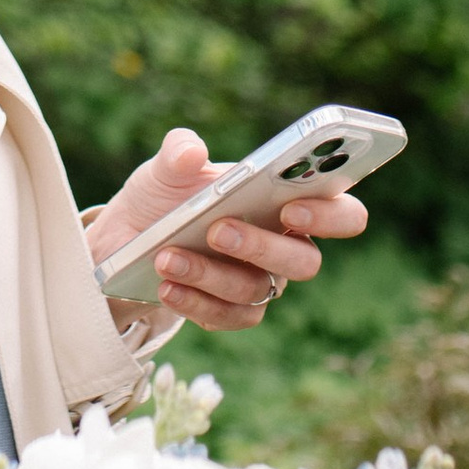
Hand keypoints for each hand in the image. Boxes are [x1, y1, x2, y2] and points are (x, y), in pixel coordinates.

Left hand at [88, 125, 368, 334]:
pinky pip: (227, 317)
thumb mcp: (166, 167)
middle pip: (305, 261)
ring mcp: (261, 282)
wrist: (127, 239)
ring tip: (167, 256)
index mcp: (288, 201)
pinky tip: (167, 287)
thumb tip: (192, 152)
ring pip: (256, 290)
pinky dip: (195, 302)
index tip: (291, 207)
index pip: (341, 213)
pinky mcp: (232, 311)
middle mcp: (284, 245)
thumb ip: (179, 151)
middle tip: (217, 230)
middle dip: (261, 246)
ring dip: (210, 273)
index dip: (328, 215)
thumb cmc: (164, 196)